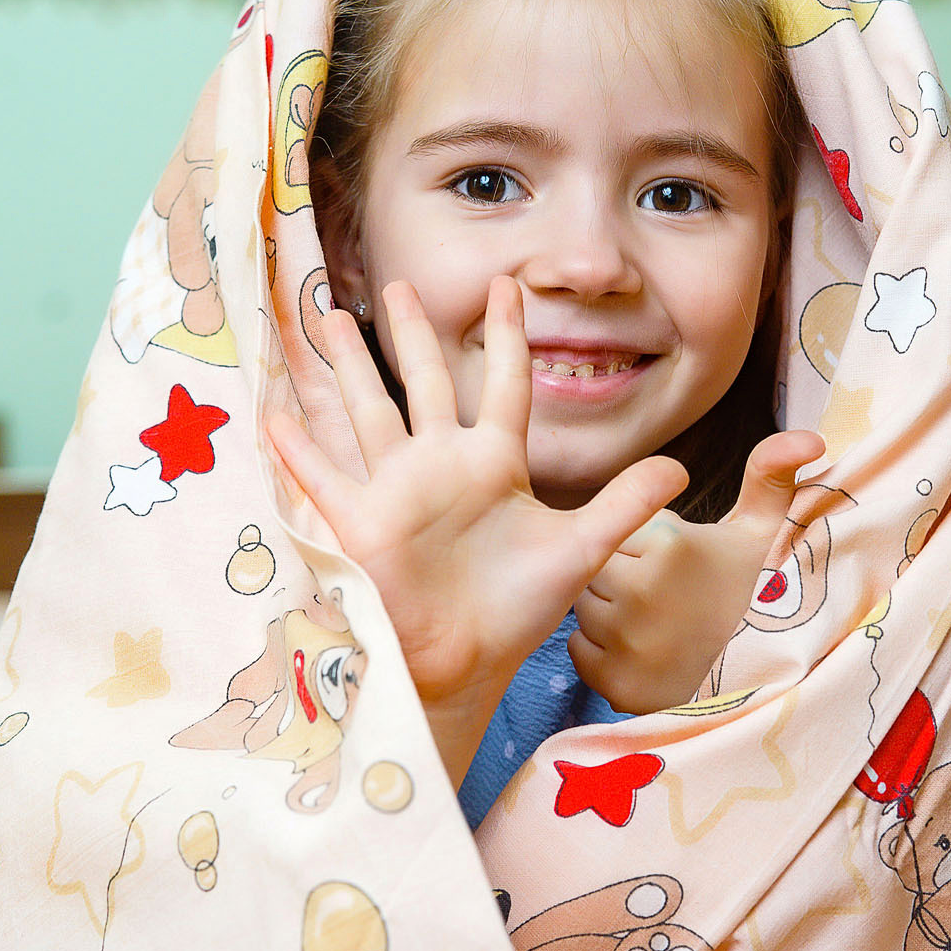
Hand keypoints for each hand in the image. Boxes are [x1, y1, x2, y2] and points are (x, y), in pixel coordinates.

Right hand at [265, 275, 686, 781]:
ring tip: (327, 315)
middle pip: (423, 381)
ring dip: (346, 365)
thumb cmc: (515, 611)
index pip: (504, 383)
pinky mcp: (362, 522)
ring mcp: (398, 489)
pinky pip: (324, 476)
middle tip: (399, 284)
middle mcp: (443, 464)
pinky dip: (298, 448)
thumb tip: (679, 466)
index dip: (507, 335)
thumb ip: (622, 504)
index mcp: (495, 464)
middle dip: (410, 333)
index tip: (508, 285)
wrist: (465, 666)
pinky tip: (272, 414)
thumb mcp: (578, 550)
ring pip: (368, 410)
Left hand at [568, 429, 824, 713]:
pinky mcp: (615, 685)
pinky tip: (642, 652)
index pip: (617, 529)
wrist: (768, 675)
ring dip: (608, 614)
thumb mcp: (764, 531)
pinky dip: (601, 654)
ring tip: (657, 624)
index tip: (676, 566)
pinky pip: (579, 653)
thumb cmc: (756, 592)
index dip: (643, 546)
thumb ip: (772, 474)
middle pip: (593, 568)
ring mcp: (627, 643)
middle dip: (620, 576)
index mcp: (668, 544)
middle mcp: (640, 593)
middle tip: (664, 597)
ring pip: (583, 610)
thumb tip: (810, 437)